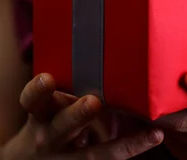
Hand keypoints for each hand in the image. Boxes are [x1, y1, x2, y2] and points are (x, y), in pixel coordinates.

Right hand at [4, 73, 163, 158]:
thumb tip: (90, 37)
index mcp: (38, 113)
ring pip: (91, 154)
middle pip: (62, 126)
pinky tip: (155, 135)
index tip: (47, 78)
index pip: (31, 100)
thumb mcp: (44, 104)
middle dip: (78, 114)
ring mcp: (64, 157)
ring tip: (147, 130)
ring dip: (121, 143)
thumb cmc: (45, 119)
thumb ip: (61, 83)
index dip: (37, 90)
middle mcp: (48, 136)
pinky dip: (133, 147)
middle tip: (94, 101)